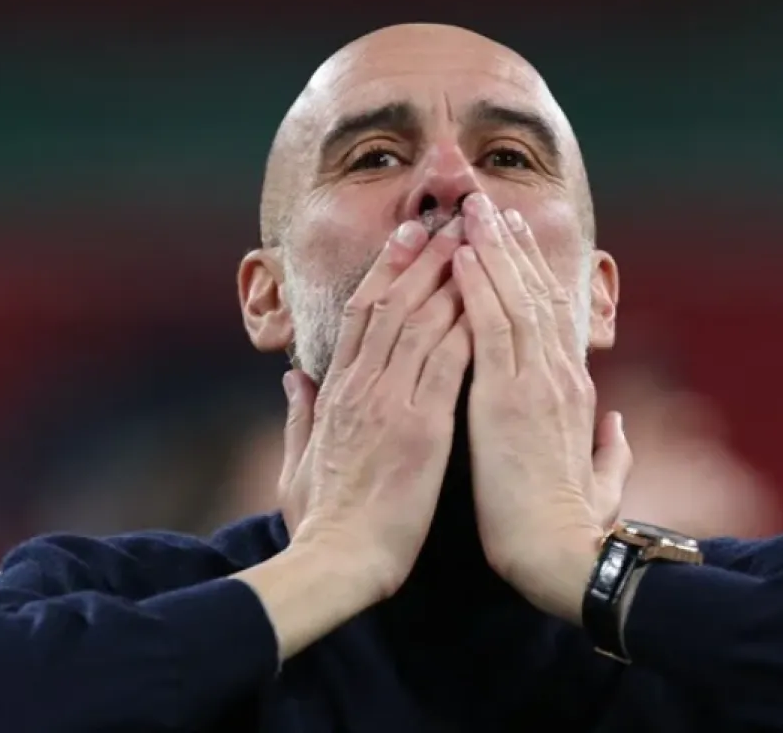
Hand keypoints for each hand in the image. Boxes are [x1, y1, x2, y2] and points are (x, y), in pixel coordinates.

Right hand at [278, 217, 471, 601]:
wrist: (338, 563)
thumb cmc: (322, 521)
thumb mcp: (296, 461)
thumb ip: (298, 414)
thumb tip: (295, 376)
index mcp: (338, 393)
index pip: (362, 315)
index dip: (387, 271)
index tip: (409, 238)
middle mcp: (363, 387)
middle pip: (393, 304)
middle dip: (422, 257)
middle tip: (449, 219)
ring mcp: (390, 403)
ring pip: (420, 321)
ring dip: (448, 277)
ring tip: (472, 240)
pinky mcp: (420, 427)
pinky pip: (446, 362)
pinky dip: (465, 325)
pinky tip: (486, 297)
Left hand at [452, 193, 631, 623]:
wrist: (562, 556)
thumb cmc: (572, 527)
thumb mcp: (602, 481)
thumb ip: (611, 449)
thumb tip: (618, 425)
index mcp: (574, 392)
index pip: (552, 318)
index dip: (531, 275)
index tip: (511, 242)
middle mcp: (558, 376)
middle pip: (535, 294)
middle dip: (508, 245)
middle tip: (486, 204)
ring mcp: (536, 383)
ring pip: (514, 299)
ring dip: (490, 250)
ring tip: (470, 209)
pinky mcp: (509, 398)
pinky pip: (490, 329)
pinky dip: (477, 288)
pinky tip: (460, 256)